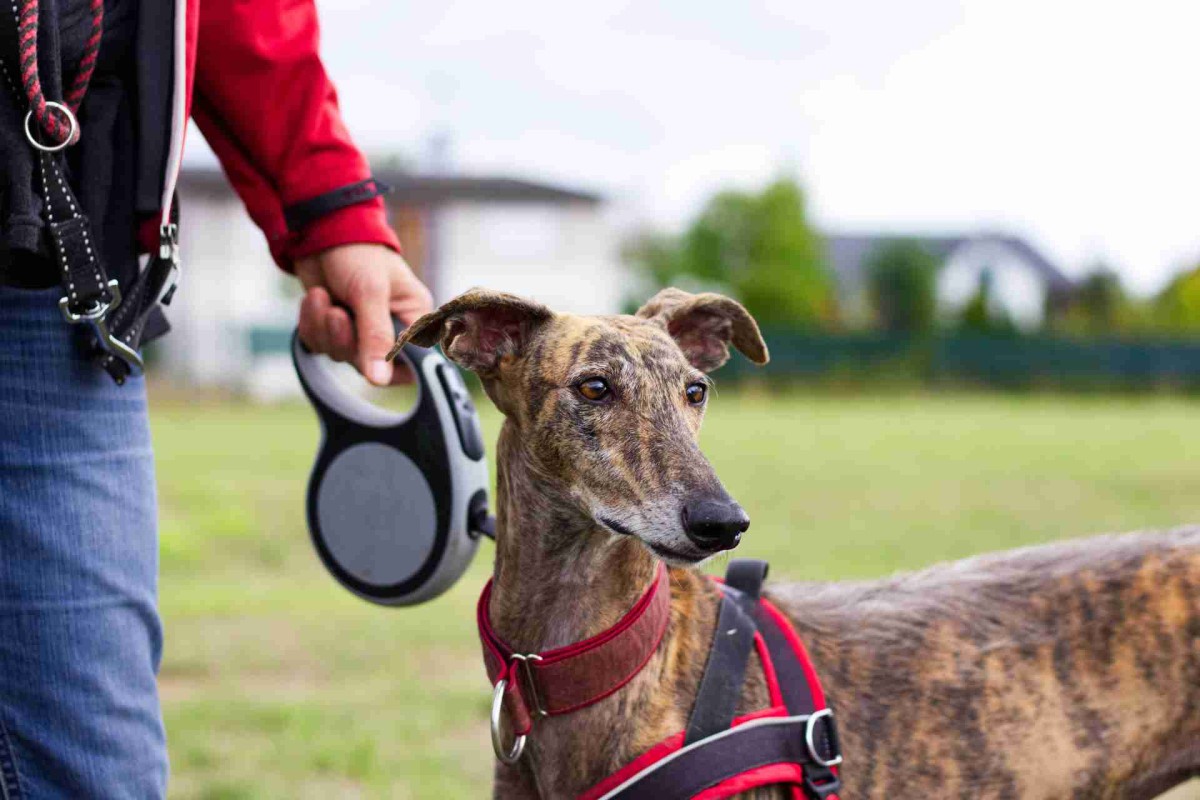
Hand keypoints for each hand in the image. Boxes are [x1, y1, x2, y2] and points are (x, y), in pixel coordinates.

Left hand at [294, 243, 433, 384]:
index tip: (371, 361)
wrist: (319, 231)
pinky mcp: (334, 328)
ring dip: (324, 329)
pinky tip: (315, 299)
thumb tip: (380, 380)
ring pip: (341, 355)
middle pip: (370, 364)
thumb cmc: (358, 253)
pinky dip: (311, 325)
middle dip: (346, 340)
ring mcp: (360, 330)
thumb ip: (376, 336)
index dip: (393, 369)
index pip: (415, 363)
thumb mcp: (370, 293)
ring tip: (322, 298)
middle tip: (337, 313)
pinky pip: (320, 345)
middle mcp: (390, 328)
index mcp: (413, 318)